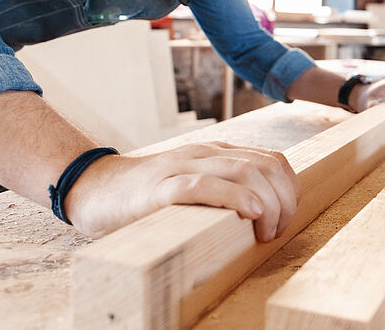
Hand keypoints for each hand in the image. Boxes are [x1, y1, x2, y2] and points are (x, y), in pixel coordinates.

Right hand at [66, 141, 299, 240]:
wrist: (95, 189)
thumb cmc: (148, 197)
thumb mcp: (195, 185)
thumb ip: (225, 190)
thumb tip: (265, 216)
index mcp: (216, 153)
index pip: (272, 160)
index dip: (289, 190)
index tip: (286, 218)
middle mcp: (204, 154)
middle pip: (265, 165)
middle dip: (283, 200)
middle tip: (276, 231)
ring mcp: (183, 167)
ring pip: (243, 171)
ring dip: (267, 203)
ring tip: (266, 230)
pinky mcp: (162, 188)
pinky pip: (204, 185)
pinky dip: (234, 197)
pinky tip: (250, 214)